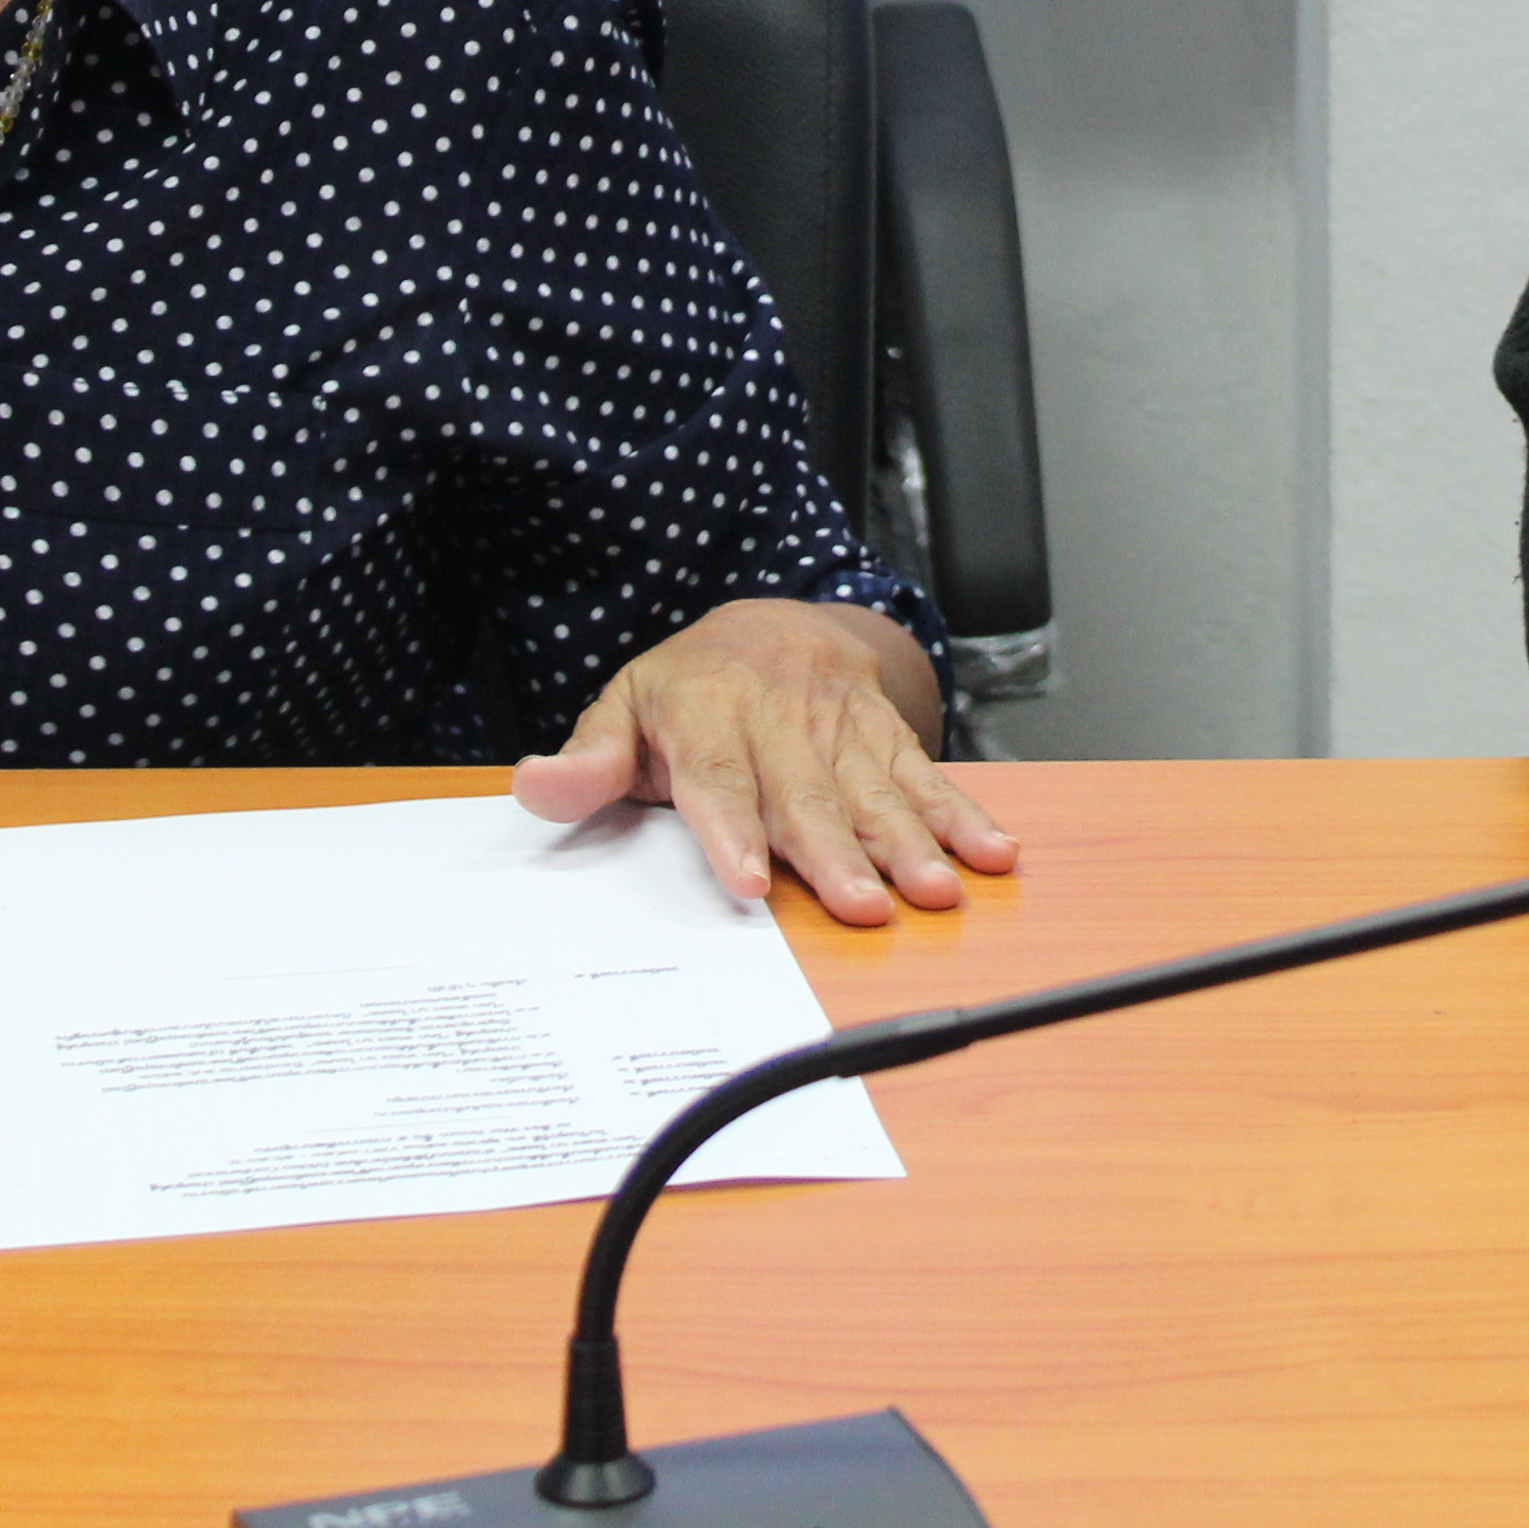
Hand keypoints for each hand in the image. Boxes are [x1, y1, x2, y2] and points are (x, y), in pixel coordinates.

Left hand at [512, 599, 1018, 924]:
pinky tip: (993, 854)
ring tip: (937, 891)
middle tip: (863, 908)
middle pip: (809, 794)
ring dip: (911, 842)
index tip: (750, 881)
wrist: (775, 619)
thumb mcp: (625, 707)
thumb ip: (589, 760)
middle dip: (838, 854)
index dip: (735, 829)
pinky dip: (964, 814)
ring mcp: (840, 725)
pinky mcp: (886, 732)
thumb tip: (534, 788)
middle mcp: (779, 718)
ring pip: (876, 789)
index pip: (719, 777)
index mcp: (706, 714)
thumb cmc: (689, 687)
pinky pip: (927, 774)